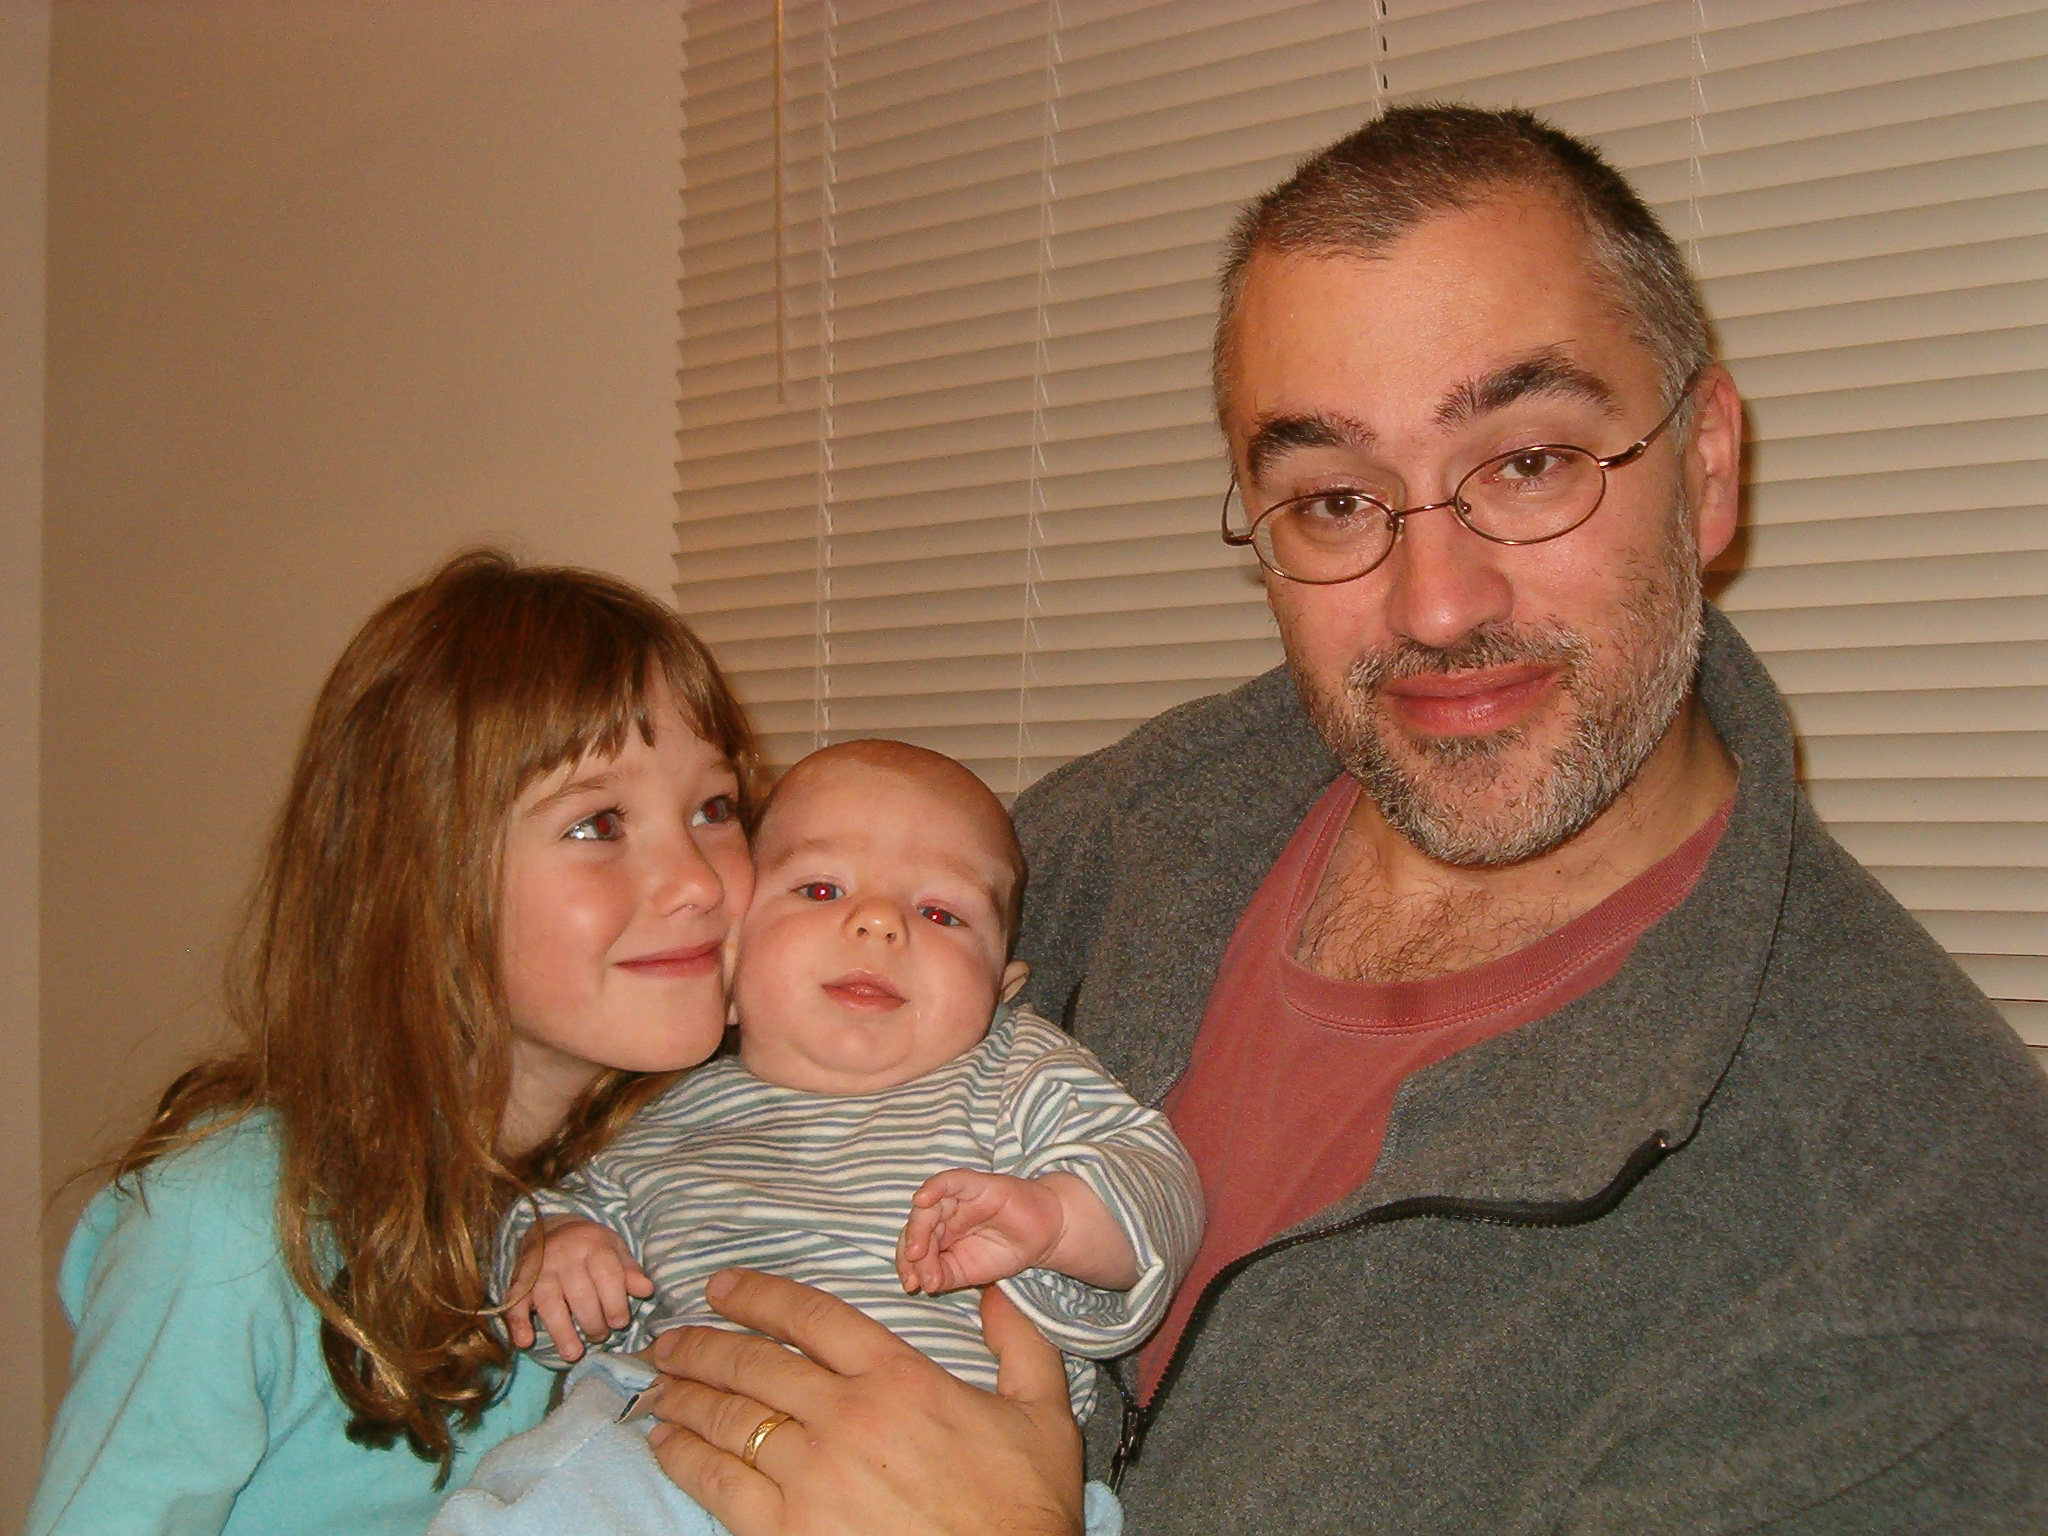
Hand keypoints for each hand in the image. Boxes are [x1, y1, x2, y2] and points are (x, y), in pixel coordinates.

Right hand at [504, 1215, 653, 1360]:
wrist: (552, 1227)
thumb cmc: (591, 1245)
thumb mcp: (615, 1249)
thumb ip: (629, 1270)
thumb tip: (647, 1290)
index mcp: (594, 1246)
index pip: (607, 1276)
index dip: (615, 1303)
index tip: (620, 1323)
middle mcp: (565, 1257)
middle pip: (580, 1294)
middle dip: (593, 1322)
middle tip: (600, 1336)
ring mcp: (540, 1270)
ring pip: (550, 1302)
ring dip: (562, 1331)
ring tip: (574, 1354)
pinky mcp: (520, 1282)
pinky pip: (515, 1302)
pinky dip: (518, 1323)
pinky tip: (524, 1342)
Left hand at [643, 1269, 1082, 1535]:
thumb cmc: (1025, 1505)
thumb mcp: (1042, 1411)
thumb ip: (1020, 1344)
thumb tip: (997, 1293)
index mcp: (899, 1376)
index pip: (812, 1316)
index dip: (758, 1295)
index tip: (722, 1287)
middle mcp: (846, 1414)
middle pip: (755, 1363)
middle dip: (702, 1345)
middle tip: (669, 1339)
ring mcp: (812, 1473)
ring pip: (729, 1417)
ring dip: (682, 1395)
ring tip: (655, 1385)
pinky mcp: (787, 1529)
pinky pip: (719, 1483)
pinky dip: (683, 1457)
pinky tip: (665, 1444)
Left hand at [897, 1169, 1063, 1292]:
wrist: (1044, 1237)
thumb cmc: (1005, 1251)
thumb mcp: (968, 1273)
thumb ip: (944, 1276)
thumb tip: (923, 1283)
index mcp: (940, 1233)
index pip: (914, 1244)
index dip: (908, 1264)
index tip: (911, 1285)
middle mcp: (945, 1213)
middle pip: (917, 1226)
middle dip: (912, 1251)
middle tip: (914, 1274)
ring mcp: (959, 1197)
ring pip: (928, 1207)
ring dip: (918, 1230)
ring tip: (917, 1254)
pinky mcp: (975, 1184)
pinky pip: (949, 1181)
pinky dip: (933, 1188)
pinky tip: (922, 1201)